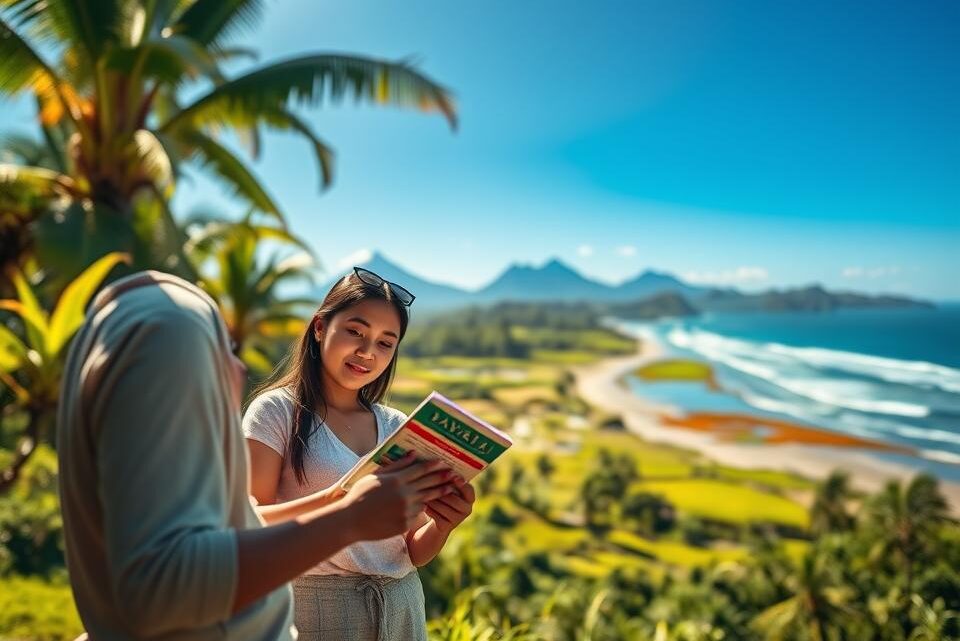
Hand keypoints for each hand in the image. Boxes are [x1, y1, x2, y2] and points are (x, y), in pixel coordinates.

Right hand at [341, 453, 455, 541]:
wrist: (350, 521)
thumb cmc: (360, 495)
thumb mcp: (375, 476)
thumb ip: (396, 465)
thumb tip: (413, 454)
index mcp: (396, 480)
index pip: (420, 470)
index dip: (433, 465)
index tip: (442, 462)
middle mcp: (403, 494)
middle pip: (428, 483)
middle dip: (442, 478)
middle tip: (454, 474)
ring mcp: (405, 510)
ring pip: (425, 499)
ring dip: (438, 493)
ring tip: (449, 488)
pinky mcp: (404, 524)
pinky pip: (417, 514)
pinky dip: (421, 507)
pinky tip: (427, 503)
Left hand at [425, 478, 475, 534]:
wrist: (439, 516)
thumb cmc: (443, 495)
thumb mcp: (449, 487)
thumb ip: (449, 479)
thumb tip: (444, 467)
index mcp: (470, 497)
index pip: (469, 490)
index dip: (462, 483)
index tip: (453, 476)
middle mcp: (467, 509)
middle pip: (454, 499)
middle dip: (441, 492)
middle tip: (430, 484)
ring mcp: (457, 519)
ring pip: (443, 508)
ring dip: (433, 500)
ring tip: (423, 493)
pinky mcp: (446, 526)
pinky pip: (436, 516)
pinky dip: (428, 509)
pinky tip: (422, 504)